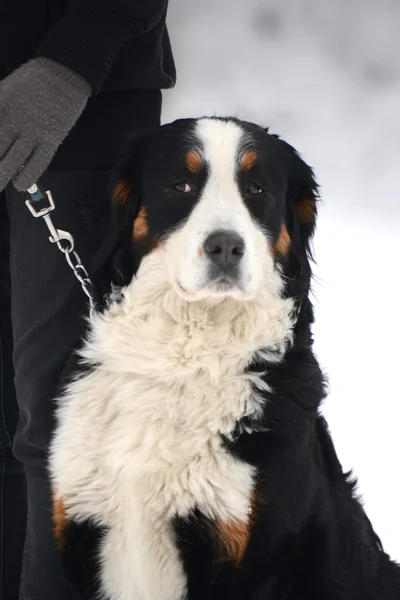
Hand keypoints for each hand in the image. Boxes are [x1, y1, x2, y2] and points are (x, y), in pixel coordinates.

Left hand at [0, 58, 91, 191]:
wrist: (63, 73)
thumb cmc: (32, 80)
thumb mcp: (4, 89)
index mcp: (1, 106)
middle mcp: (15, 122)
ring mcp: (34, 133)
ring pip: (13, 161)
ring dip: (2, 175)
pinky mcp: (51, 140)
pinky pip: (39, 163)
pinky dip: (27, 176)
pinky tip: (19, 185)